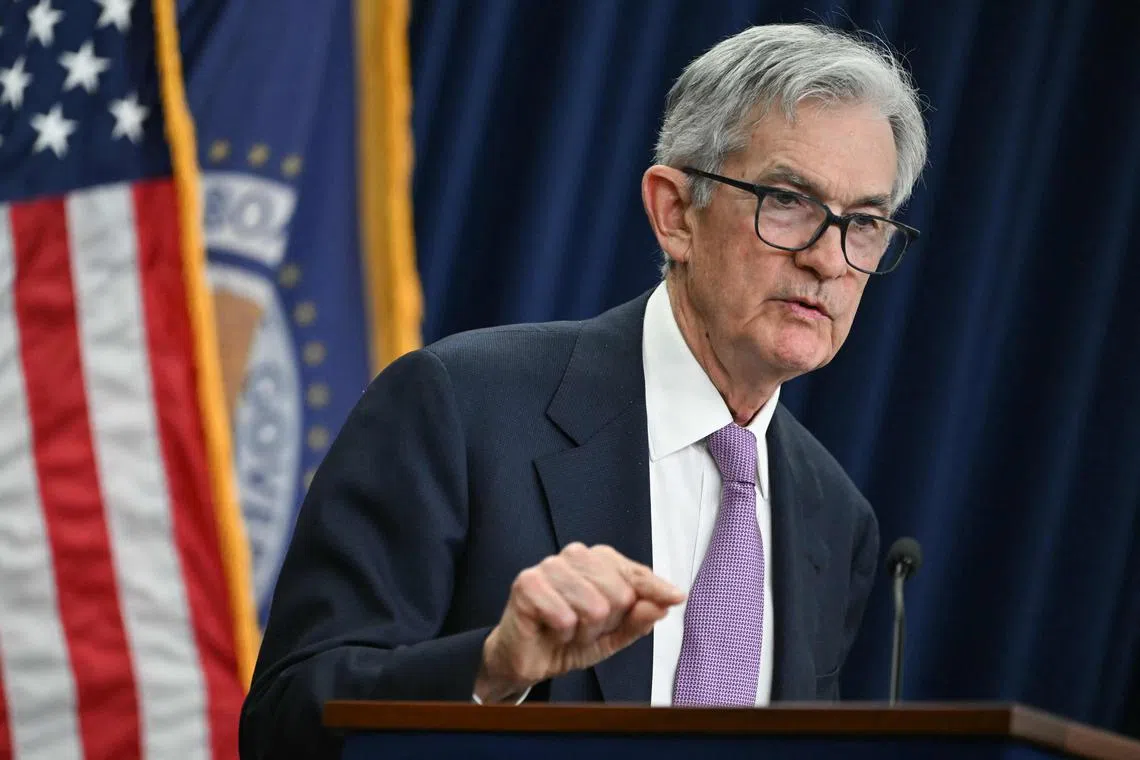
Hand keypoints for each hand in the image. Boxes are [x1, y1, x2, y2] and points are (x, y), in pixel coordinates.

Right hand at [473, 543, 685, 702]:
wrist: (528, 661)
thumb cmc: (570, 639)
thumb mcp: (613, 635)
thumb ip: (639, 619)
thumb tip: (667, 602)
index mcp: (598, 561)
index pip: (636, 573)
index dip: (656, 590)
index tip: (677, 597)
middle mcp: (575, 555)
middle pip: (620, 594)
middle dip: (606, 624)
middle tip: (584, 629)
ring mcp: (549, 566)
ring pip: (594, 607)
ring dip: (583, 632)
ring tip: (567, 631)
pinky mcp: (527, 584)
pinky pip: (565, 617)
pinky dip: (562, 634)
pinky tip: (550, 631)